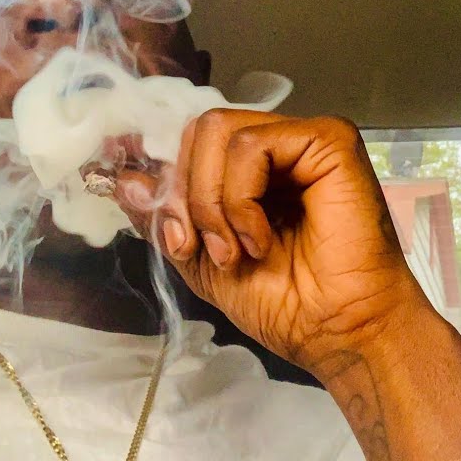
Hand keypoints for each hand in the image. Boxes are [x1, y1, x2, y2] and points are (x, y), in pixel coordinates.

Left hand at [112, 109, 433, 379]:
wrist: (338, 331)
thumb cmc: (286, 303)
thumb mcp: (202, 261)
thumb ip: (165, 218)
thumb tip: (122, 178)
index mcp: (253, 170)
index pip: (191, 140)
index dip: (162, 169)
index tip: (142, 204)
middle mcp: (279, 146)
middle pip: (199, 129)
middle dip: (184, 193)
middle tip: (201, 247)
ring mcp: (303, 140)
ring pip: (217, 131)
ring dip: (211, 202)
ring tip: (236, 251)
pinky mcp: (328, 141)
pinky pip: (252, 146)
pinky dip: (241, 198)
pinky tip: (260, 238)